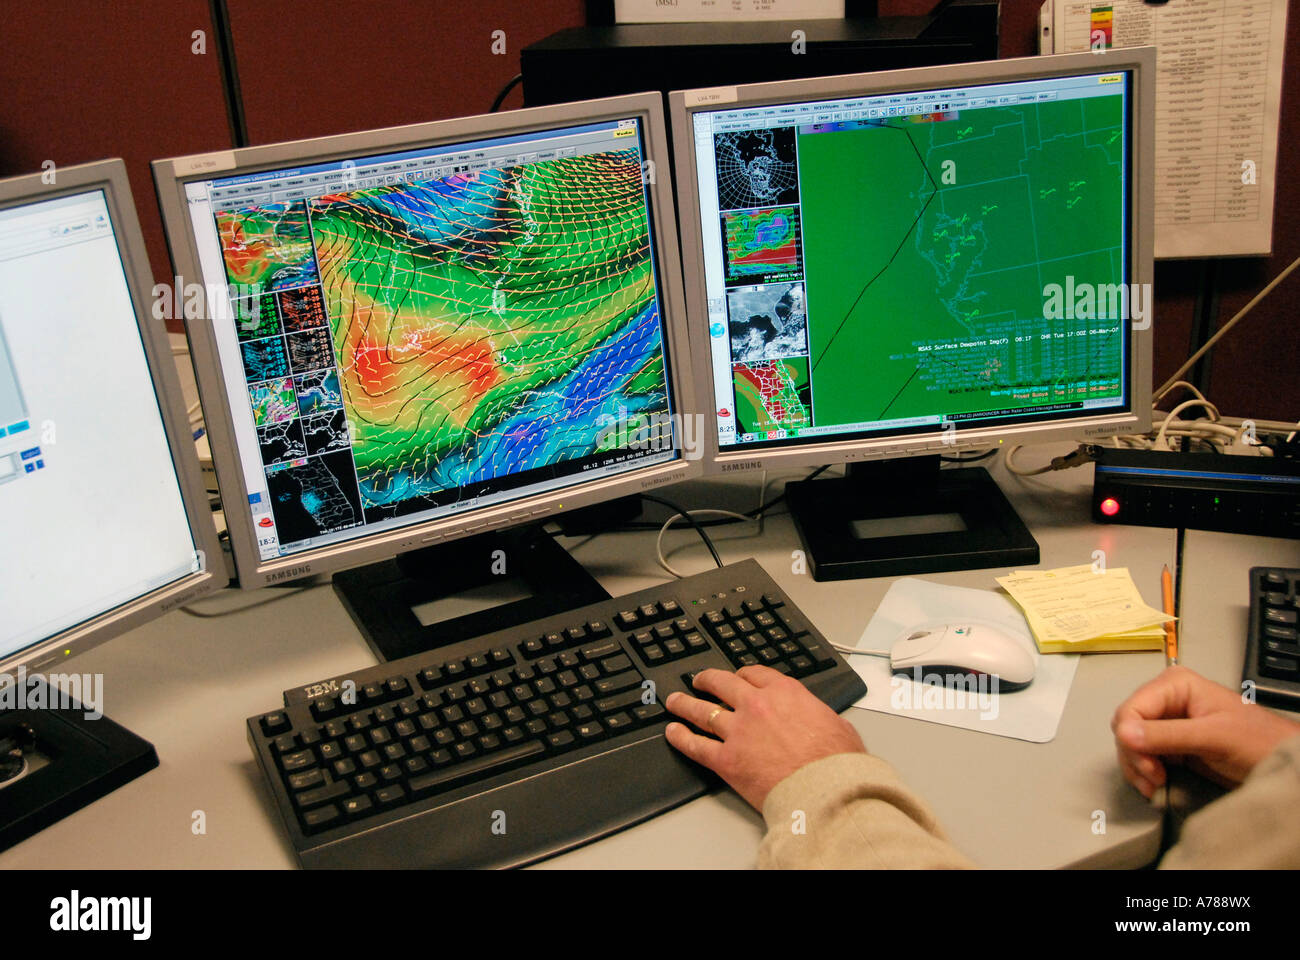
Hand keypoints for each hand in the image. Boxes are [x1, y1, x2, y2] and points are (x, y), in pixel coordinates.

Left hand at [664, 665, 865, 810]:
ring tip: (675, 701)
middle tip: (699, 680)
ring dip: (685, 704)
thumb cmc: (836, 763)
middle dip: (707, 680)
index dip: (742, 675)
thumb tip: (819, 722)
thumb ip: (817, 716)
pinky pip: (696, 746)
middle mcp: (757, 706)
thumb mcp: (836, 725)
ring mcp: (738, 731)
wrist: (826, 791)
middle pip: (722, 684)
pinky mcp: (727, 760)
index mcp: (785, 693)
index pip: (756, 674)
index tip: (737, 677)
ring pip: (702, 711)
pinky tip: (672, 733)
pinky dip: (680, 738)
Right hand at [1111, 665, 1299, 797]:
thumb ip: (1168, 735)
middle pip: (1126, 727)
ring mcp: (1167, 723)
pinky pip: (1142, 757)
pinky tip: (1156, 784)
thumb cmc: (1258, 741)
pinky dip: (1143, 773)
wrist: (1281, 761)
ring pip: (1130, 744)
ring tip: (1156, 784)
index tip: (1146, 764)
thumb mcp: (1213, 736)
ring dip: (1137, 767)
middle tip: (1155, 777)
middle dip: (1134, 755)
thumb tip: (1124, 734)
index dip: (1130, 736)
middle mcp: (1166, 701)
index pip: (1131, 709)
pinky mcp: (1171, 745)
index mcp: (1175, 685)